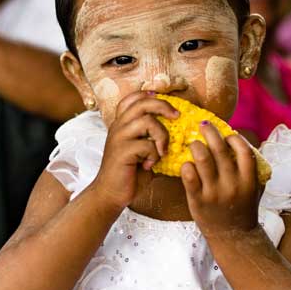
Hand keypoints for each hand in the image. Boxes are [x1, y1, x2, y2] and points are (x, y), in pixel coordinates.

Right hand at [92, 91, 178, 209]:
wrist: (110, 193)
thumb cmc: (129, 172)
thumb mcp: (142, 150)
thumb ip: (152, 138)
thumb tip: (179, 131)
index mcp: (122, 124)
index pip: (132, 99)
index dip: (149, 95)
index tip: (166, 105)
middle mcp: (119, 126)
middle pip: (143, 103)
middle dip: (164, 107)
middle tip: (177, 117)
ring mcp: (119, 138)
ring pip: (147, 121)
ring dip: (162, 136)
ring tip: (162, 152)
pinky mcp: (122, 151)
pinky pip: (147, 145)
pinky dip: (154, 155)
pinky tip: (150, 165)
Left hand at [181, 122, 261, 237]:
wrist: (234, 237)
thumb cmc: (243, 207)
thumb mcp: (254, 188)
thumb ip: (250, 168)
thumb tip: (238, 141)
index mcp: (249, 180)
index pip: (244, 150)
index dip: (235, 138)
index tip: (228, 135)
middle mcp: (232, 185)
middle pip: (220, 150)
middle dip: (210, 132)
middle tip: (204, 125)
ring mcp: (214, 193)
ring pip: (202, 159)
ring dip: (196, 146)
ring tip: (194, 143)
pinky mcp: (198, 200)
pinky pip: (188, 176)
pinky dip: (186, 165)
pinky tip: (187, 163)